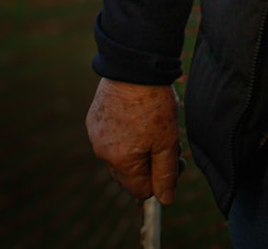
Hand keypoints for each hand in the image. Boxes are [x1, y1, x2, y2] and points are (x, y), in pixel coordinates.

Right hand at [86, 78, 181, 203]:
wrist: (133, 68)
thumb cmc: (153, 104)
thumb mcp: (167, 141)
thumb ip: (166, 173)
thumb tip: (166, 200)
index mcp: (120, 162)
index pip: (141, 191)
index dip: (160, 180)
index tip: (174, 160)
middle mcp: (102, 153)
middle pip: (129, 174)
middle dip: (150, 163)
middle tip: (168, 140)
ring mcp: (95, 136)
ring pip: (120, 156)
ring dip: (138, 148)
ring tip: (153, 124)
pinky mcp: (93, 121)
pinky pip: (111, 137)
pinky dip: (125, 133)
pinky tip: (137, 115)